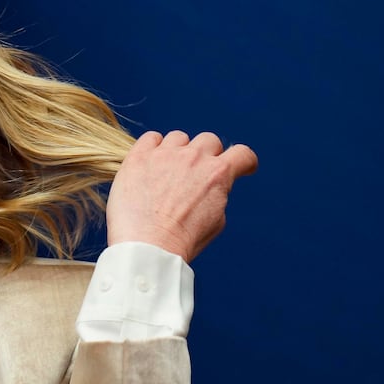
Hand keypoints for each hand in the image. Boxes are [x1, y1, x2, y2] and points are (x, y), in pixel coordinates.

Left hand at [105, 130, 257, 262]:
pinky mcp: (139, 156)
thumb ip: (217, 195)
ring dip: (179, 151)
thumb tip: (212, 187)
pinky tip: (151, 162)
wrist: (148, 245)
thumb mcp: (215, 221)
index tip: (241, 166)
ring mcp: (165, 154)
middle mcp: (194, 158)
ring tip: (168, 171)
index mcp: (218, 174)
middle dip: (208, 155)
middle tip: (197, 172)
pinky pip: (150, 138)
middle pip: (209, 141)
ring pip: (179, 138)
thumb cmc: (181, 239)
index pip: (242, 154)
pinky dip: (153, 147)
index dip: (244, 161)